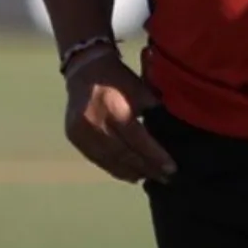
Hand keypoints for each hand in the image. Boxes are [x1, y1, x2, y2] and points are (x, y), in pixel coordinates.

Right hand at [63, 53, 176, 183]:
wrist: (86, 69)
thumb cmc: (120, 79)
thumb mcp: (141, 91)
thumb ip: (154, 112)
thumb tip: (173, 136)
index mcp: (116, 110)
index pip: (139, 141)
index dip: (155, 157)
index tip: (171, 169)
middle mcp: (96, 124)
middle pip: (124, 154)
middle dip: (147, 168)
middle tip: (164, 178)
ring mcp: (82, 133)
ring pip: (109, 160)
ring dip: (130, 172)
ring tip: (148, 178)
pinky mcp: (74, 137)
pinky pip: (96, 158)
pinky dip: (113, 168)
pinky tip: (128, 174)